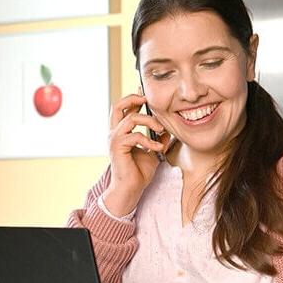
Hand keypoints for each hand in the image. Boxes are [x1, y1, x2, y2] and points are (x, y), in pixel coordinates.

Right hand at [103, 93, 168, 216]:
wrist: (130, 189)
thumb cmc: (138, 172)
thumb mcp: (152, 151)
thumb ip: (158, 139)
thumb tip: (168, 130)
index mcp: (121, 132)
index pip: (124, 108)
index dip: (134, 98)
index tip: (146, 93)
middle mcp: (114, 133)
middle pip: (118, 106)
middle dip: (133, 99)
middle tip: (147, 100)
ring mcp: (114, 139)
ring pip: (130, 118)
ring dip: (149, 121)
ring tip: (161, 129)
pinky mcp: (117, 147)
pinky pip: (135, 136)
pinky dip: (149, 140)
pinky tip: (158, 148)